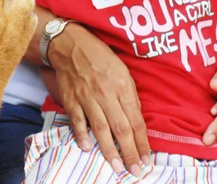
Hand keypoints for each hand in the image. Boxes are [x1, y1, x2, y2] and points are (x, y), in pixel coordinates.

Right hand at [49, 24, 149, 176]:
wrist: (70, 45)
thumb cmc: (99, 56)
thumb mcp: (122, 70)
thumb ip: (129, 95)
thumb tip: (134, 119)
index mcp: (122, 86)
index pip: (135, 120)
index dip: (142, 142)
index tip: (146, 159)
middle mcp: (105, 93)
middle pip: (120, 128)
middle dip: (129, 152)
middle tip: (135, 170)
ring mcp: (86, 97)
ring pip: (100, 128)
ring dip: (109, 149)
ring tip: (116, 166)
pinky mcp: (70, 99)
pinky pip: (77, 120)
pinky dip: (82, 135)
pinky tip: (87, 148)